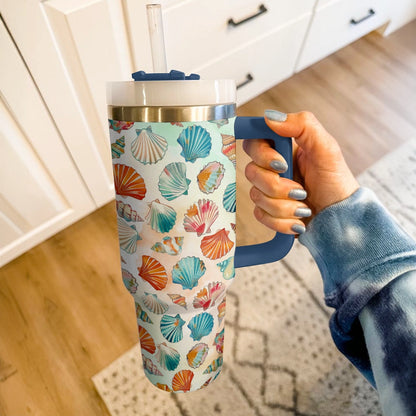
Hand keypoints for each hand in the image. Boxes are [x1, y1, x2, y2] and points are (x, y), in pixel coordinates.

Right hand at [243, 110, 358, 234]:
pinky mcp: (268, 212)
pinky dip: (282, 221)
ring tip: (304, 206)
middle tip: (300, 188)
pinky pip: (260, 216)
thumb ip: (303, 125)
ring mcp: (268, 191)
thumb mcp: (327, 149)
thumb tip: (271, 117)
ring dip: (283, 206)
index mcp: (282, 149)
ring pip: (256, 196)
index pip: (253, 142)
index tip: (280, 163)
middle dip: (276, 185)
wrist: (341, 217)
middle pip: (251, 171)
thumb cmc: (336, 182)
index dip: (261, 153)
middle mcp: (271, 169)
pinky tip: (298, 220)